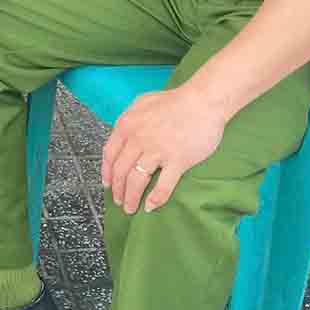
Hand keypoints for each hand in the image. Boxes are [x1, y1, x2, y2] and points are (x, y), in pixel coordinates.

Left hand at [100, 84, 227, 214]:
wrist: (203, 101)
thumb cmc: (174, 101)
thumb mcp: (142, 103)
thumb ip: (129, 120)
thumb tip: (122, 136)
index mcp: (127, 125)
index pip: (109, 155)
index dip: (106, 173)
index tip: (107, 184)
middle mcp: (138, 139)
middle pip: (121, 171)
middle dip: (118, 190)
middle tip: (119, 201)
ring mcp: (157, 151)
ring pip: (137, 181)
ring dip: (131, 198)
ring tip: (131, 208)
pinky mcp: (177, 161)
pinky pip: (162, 186)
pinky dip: (155, 199)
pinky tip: (150, 206)